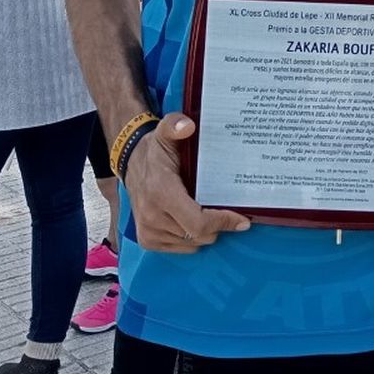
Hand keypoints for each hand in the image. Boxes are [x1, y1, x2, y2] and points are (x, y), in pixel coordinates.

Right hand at [123, 114, 250, 253]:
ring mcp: (148, 231)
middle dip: (218, 225)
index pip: (198, 223)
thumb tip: (187, 126)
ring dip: (204, 232)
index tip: (242, 220)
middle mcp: (152, 216)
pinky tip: (191, 220)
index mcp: (161, 193)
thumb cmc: (155, 150)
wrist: (130, 162)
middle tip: (227, 211)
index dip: (223, 223)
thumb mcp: (165, 131)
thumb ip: (175, 125)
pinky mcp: (146, 241)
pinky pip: (179, 248)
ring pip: (191, 244)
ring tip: (207, 212)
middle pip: (199, 236)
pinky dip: (190, 238)